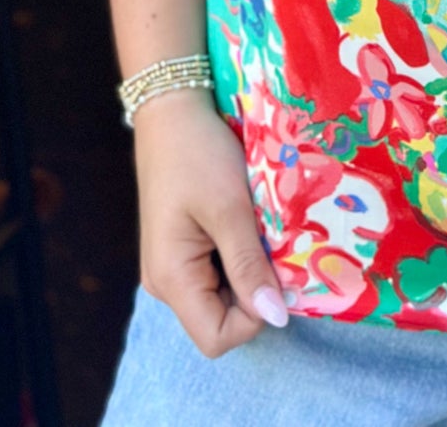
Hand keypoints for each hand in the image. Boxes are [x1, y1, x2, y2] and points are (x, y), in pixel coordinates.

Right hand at [132, 86, 289, 356]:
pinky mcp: (184, 248)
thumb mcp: (230, 208)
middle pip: (220, 318)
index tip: (278, 272)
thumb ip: (249, 265)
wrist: (173, 109)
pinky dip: (241, 255)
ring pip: (223, 294)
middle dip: (256, 290)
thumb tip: (276, 318)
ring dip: (251, 269)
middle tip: (274, 243)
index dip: (254, 317)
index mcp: (172, 279)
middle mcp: (167, 283)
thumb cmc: (198, 154)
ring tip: (262, 227)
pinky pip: (218, 271)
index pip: (217, 337)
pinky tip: (250, 222)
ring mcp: (174, 265)